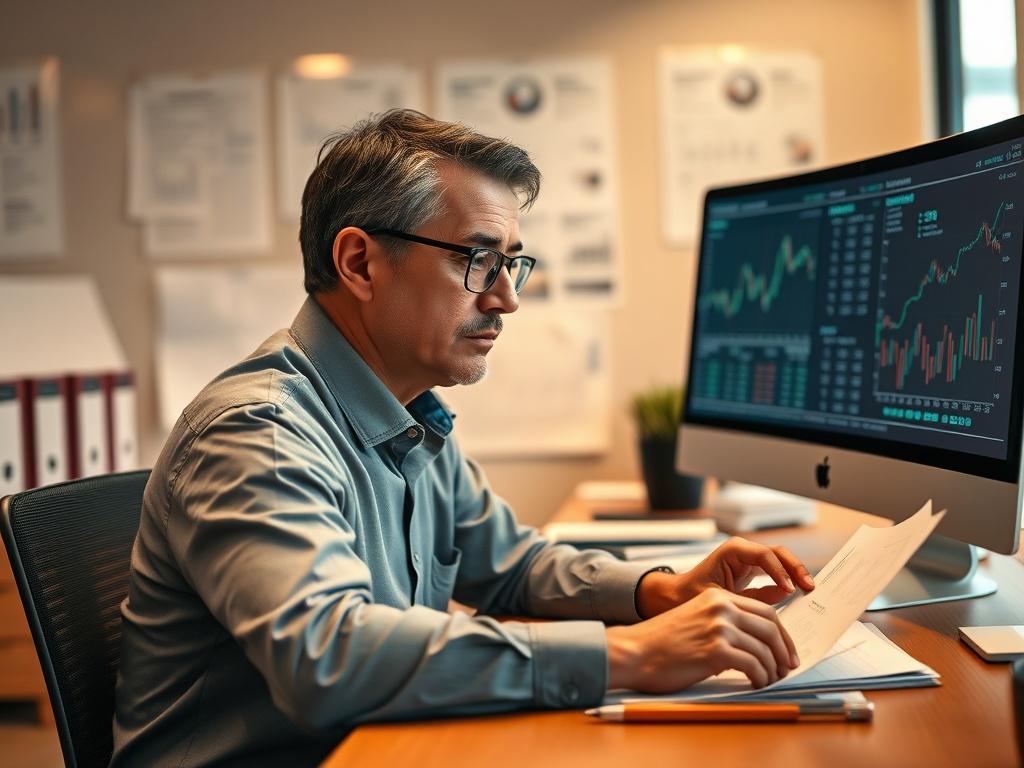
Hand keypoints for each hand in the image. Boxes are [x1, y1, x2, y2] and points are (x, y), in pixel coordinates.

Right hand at [607, 587, 798, 691]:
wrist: (634, 652)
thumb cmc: (661, 642)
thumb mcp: (696, 619)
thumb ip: (723, 622)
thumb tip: (754, 641)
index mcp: (718, 597)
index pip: (765, 611)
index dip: (781, 633)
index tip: (786, 649)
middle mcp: (722, 608)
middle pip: (771, 627)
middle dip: (783, 650)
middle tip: (786, 667)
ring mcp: (720, 628)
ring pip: (765, 649)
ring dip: (772, 668)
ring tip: (769, 680)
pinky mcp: (716, 651)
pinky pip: (753, 666)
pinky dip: (760, 677)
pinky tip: (755, 683)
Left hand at [635, 537, 814, 617]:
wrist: (677, 597)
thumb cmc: (692, 595)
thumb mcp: (722, 598)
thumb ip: (752, 598)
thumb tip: (783, 595)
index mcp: (733, 551)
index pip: (764, 555)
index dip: (779, 571)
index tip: (789, 590)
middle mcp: (744, 552)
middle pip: (778, 553)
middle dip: (795, 568)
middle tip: (809, 586)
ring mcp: (750, 560)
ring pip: (781, 561)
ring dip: (796, 574)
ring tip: (809, 590)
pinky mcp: (754, 572)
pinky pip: (776, 573)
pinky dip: (788, 582)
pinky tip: (798, 595)